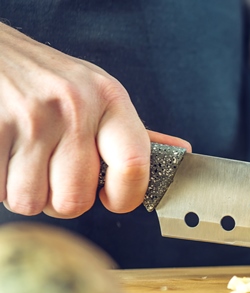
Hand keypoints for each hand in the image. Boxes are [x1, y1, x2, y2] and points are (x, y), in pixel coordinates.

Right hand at [0, 23, 189, 217]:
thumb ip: (134, 134)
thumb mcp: (99, 96)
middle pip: (76, 200)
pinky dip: (1, 183)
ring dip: (27, 192)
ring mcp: (29, 117)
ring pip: (32, 202)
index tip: (113, 199)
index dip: (125, 198)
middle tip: (56, 174)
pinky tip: (7, 155)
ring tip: (27, 160)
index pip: (134, 166)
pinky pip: (0, 191)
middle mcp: (74, 106)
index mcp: (110, 99)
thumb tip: (180, 153)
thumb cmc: (51, 82)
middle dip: (63, 199)